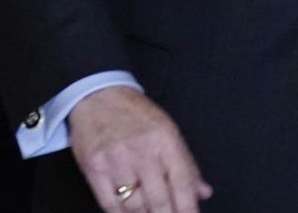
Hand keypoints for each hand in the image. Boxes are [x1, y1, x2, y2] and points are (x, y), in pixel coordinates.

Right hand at [68, 86, 212, 212]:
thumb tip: (203, 193)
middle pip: (159, 200)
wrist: (97, 96)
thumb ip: (186, 164)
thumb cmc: (135, 115)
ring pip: (135, 207)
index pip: (182, 183)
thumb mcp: (167, 130)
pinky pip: (110, 205)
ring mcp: (116, 161)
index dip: (188, 208)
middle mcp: (141, 150)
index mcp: (164, 140)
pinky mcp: (94, 169)